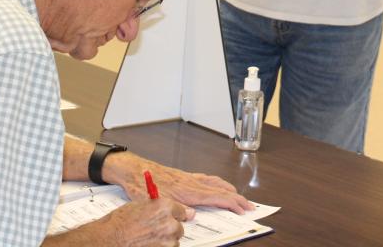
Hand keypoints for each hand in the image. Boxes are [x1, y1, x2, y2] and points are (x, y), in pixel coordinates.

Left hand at [105, 153, 253, 213]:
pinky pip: (207, 178)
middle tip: (249, 205)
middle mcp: (191, 182)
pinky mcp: (184, 175)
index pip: (217, 197)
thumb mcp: (156, 203)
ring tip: (237, 196)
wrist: (133, 169)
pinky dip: (217, 183)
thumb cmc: (141, 185)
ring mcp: (189, 177)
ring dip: (229, 189)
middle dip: (237, 198)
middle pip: (221, 189)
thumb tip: (192, 215)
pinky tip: (217, 185)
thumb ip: (175, 209)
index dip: (232, 203)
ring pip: (215, 182)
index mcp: (187, 190)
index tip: (243, 209)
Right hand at [105, 198, 186, 245]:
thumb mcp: (138, 206)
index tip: (171, 219)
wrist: (107, 240)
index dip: (174, 216)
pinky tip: (146, 246)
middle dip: (168, 230)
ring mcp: (167, 242)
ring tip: (146, 240)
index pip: (182, 212)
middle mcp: (169, 224)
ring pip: (173, 242)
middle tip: (153, 232)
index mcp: (165, 207)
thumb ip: (158, 206)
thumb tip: (172, 209)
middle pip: (178, 228)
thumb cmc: (119, 223)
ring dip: (164, 242)